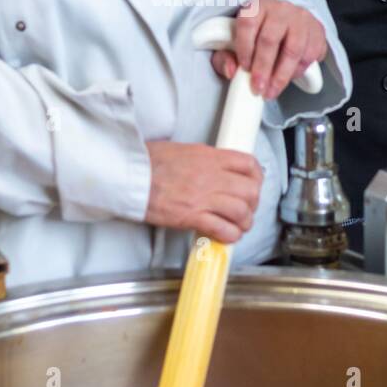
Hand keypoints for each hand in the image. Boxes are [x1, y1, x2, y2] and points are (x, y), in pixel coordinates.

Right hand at [144, 140, 262, 242]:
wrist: (130, 175)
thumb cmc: (149, 161)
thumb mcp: (183, 150)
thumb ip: (204, 159)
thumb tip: (215, 168)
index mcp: (209, 156)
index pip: (248, 164)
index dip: (256, 177)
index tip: (254, 184)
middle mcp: (211, 175)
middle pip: (250, 191)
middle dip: (253, 204)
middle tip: (246, 210)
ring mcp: (203, 197)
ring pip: (241, 211)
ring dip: (244, 222)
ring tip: (238, 226)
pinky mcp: (191, 216)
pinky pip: (222, 229)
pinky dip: (229, 235)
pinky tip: (225, 236)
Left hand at [210, 0, 326, 100]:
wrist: (285, 23)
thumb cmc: (255, 34)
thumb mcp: (233, 42)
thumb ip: (225, 57)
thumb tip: (230, 70)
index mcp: (256, 5)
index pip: (248, 24)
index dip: (245, 48)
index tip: (244, 68)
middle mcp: (280, 8)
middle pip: (270, 39)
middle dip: (263, 68)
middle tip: (258, 89)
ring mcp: (301, 18)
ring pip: (293, 49)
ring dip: (282, 75)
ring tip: (273, 91)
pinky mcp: (317, 29)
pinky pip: (312, 53)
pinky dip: (300, 70)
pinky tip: (290, 78)